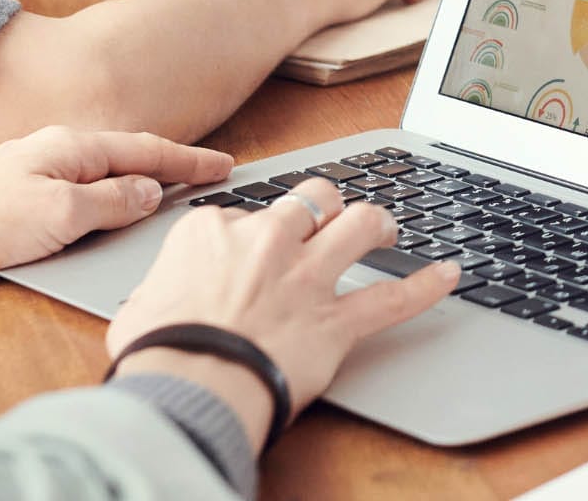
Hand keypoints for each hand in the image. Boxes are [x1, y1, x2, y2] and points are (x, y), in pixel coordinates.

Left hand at [0, 126, 233, 295]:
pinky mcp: (12, 202)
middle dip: (169, 167)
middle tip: (207, 178)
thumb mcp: (60, 214)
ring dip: (135, 187)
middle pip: (127, 158)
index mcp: (72, 147)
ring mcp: (31, 175)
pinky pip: (76, 198)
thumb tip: (149, 192)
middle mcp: (53, 153)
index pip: (148, 150)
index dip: (190, 161)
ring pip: (100, 178)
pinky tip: (104, 220)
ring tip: (167, 199)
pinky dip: (103, 205)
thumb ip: (111, 202)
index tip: (225, 166)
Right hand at [106, 179, 458, 448]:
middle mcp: (267, 241)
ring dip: (377, 222)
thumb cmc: (158, 353)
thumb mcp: (138, 307)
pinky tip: (449, 275)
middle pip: (311, 200)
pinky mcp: (335, 320)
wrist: (186, 387)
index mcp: (213, 231)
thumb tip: (159, 300)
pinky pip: (393, 299)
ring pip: (358, 225)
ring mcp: (306, 277)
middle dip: (325, 204)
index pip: (246, 213)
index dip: (254, 231)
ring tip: (386, 228)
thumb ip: (160, 290)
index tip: (254, 250)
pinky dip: (425, 287)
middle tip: (332, 217)